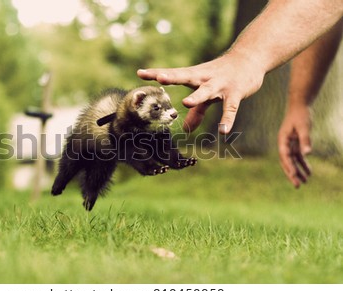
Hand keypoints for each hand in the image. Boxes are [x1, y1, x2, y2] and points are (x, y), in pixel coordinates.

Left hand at [137, 52, 264, 133]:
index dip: (157, 73)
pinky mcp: (236, 93)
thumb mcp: (208, 93)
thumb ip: (197, 111)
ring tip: (186, 102)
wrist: (251, 58)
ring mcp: (221, 85)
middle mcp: (205, 78)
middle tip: (160, 78)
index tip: (140, 73)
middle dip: (173, 77)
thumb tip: (185, 129)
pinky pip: (231, 108)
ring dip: (197, 96)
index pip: (174, 73)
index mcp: (195, 75)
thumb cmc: (224, 75)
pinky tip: (223, 131)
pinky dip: (227, 119)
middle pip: (186, 76)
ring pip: (207, 90)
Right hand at [277, 105, 311, 187]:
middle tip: (297, 185)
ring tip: (305, 182)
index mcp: (282, 140)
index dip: (289, 166)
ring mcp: (289, 145)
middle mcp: (284, 144)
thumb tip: (308, 153)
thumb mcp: (304, 127)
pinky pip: (298, 157)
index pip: (285, 156)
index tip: (294, 175)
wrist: (299, 106)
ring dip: (298, 171)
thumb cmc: (300, 115)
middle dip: (292, 174)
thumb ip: (305, 140)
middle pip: (287, 162)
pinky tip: (309, 172)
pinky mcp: (295, 144)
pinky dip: (303, 164)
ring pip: (293, 161)